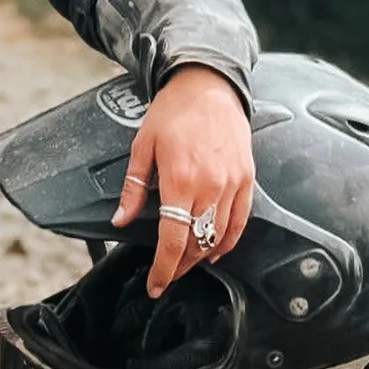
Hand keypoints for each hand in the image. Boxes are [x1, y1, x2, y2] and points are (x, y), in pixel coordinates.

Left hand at [112, 65, 256, 295]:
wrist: (208, 83)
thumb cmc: (173, 111)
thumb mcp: (143, 146)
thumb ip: (133, 188)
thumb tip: (121, 220)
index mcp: (181, 179)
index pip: (173, 240)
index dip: (164, 269)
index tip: (156, 285)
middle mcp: (210, 186)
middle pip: (197, 243)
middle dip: (180, 266)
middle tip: (167, 275)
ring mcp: (232, 183)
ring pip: (219, 236)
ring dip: (202, 255)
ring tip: (187, 263)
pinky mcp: (247, 178)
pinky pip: (241, 221)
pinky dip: (229, 240)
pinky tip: (216, 249)